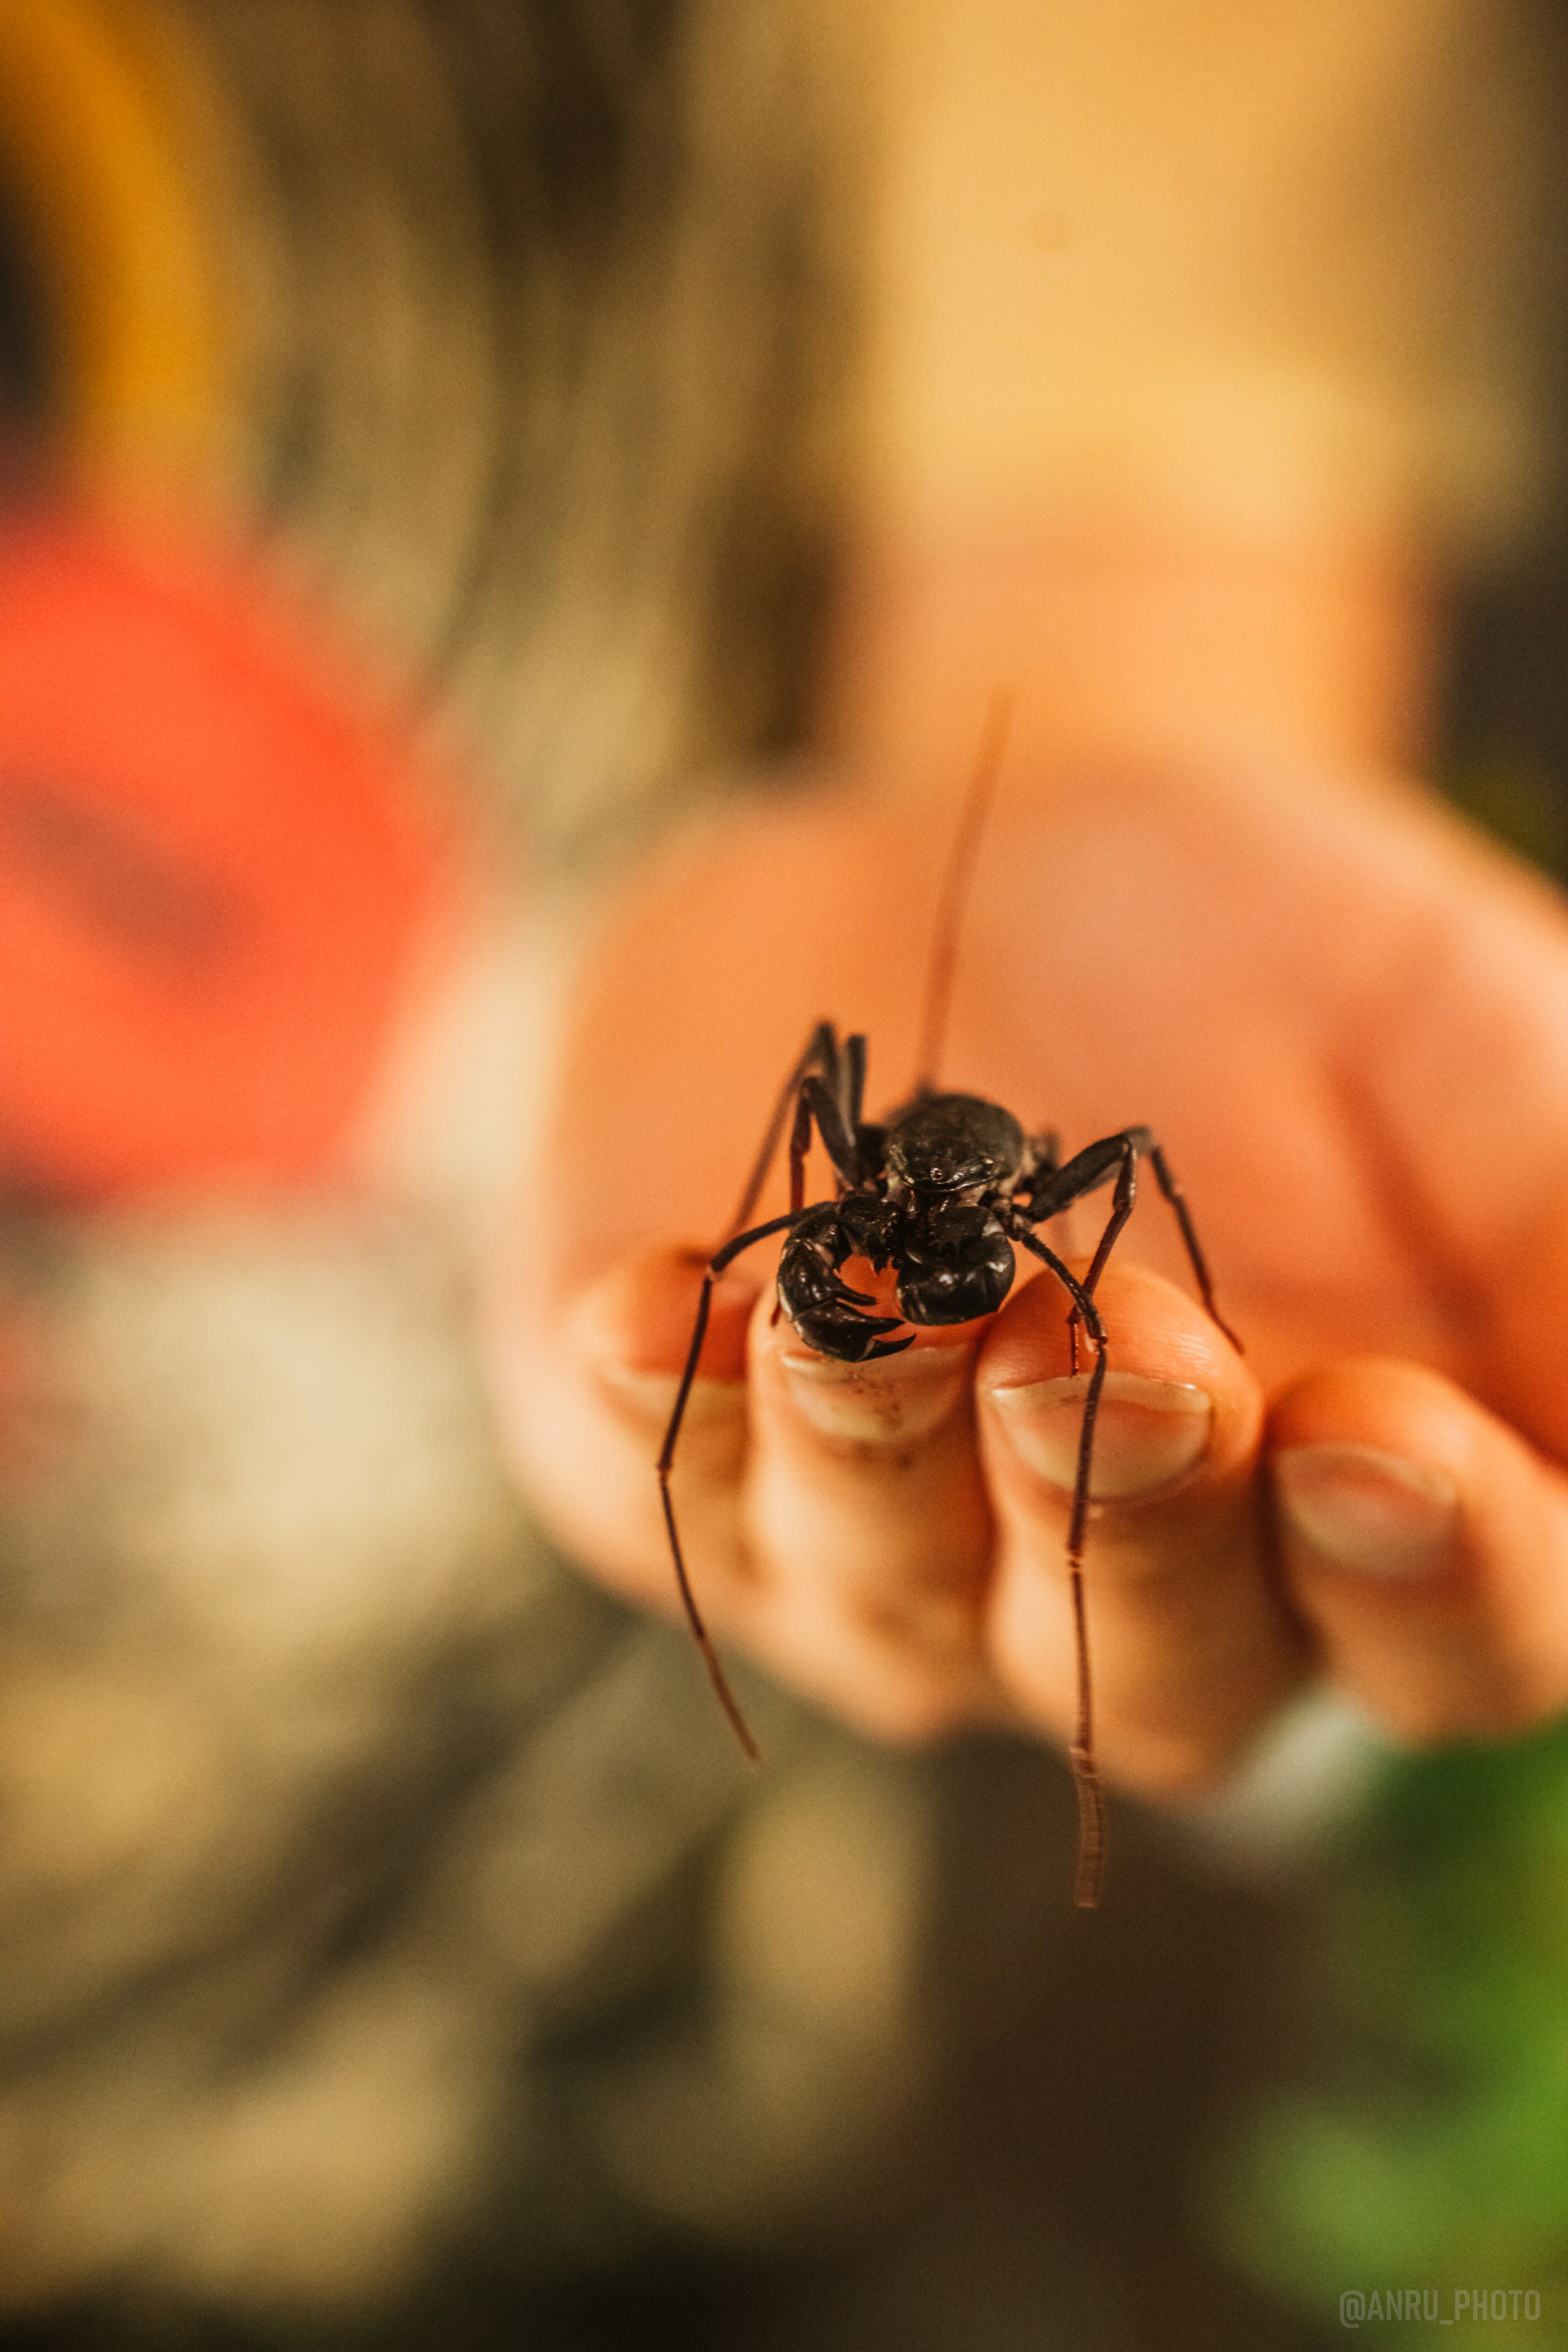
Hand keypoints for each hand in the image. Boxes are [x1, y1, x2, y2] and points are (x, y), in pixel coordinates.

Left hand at [487, 753, 1567, 1797]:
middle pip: (1173, 1659)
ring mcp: (912, 1556)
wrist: (965, 855)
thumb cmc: (1245, 955)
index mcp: (1371, 1507)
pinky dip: (671, 1392)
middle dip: (1143, 1514)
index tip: (1391, 1429)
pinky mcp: (709, 1465)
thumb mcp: (1458, 1032)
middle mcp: (1145, 1587)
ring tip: (904, 1303)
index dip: (1437, 1570)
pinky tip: (654, 1300)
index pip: (1455, 1633)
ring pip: (914, 1588)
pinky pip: (682, 1474)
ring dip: (906, 1452)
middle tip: (1139, 1354)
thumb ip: (1564, 1215)